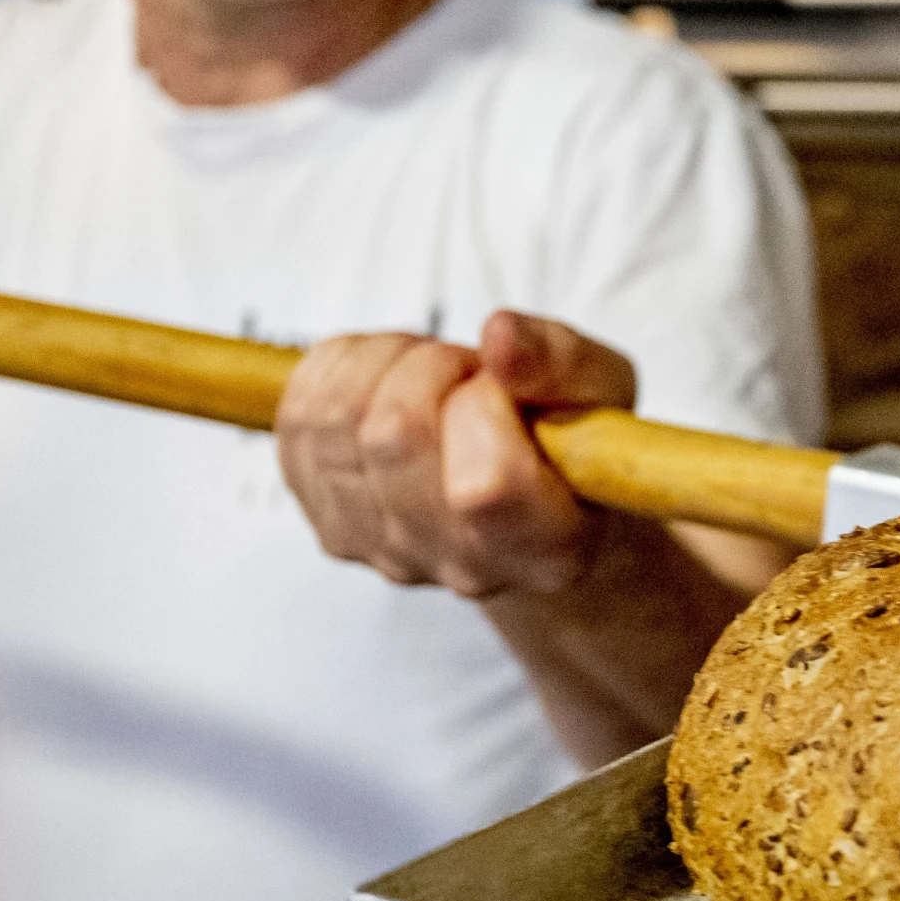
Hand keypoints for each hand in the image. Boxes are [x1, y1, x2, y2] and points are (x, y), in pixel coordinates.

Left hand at [275, 310, 635, 600]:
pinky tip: (386, 381)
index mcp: (546, 546)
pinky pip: (296, 417)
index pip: (482, 489)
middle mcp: (458, 565)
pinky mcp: (327, 524)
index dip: (483, 406)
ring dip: (382, 363)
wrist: (522, 500)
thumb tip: (498, 335)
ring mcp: (382, 551)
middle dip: (430, 366)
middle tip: (468, 371)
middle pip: (393, 436)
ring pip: (333, 417)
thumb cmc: (568, 441)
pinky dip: (339, 371)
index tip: (504, 389)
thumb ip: (563, 362)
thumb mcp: (602, 389)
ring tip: (429, 373)